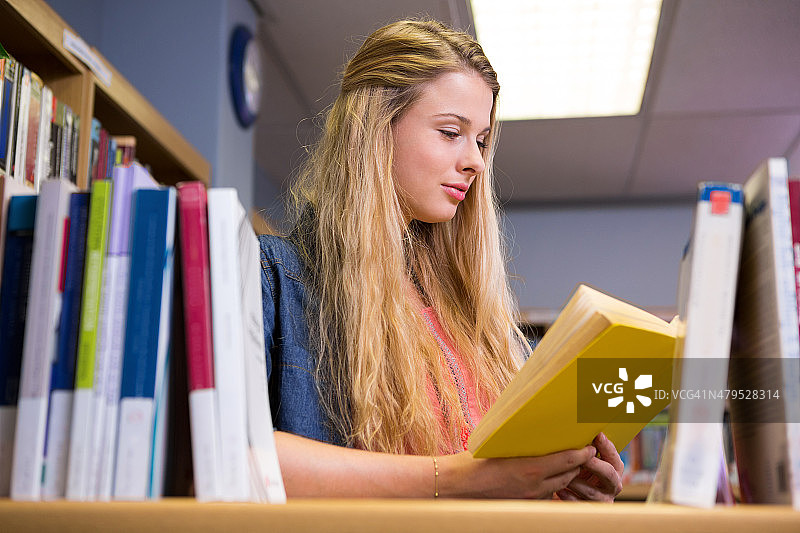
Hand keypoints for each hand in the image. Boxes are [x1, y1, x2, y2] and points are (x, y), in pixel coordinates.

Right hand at [442, 445, 596, 498]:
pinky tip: (545, 477)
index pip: (568, 461)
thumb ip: (524, 444)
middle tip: (583, 452)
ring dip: (565, 476)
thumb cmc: (473, 461)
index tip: (590, 446)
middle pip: (567, 475)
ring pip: (557, 487)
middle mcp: (534, 486)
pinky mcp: (522, 505)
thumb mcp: (501, 445)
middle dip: (577, 465)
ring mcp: (529, 498)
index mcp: (530, 468)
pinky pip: (544, 495)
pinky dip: (549, 486)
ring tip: (568, 464)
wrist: (456, 486)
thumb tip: (539, 432)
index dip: (583, 454)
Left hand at [556, 433, 622, 501]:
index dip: (606, 446)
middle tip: (582, 457)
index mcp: (615, 469)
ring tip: (564, 472)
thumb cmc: (580, 470)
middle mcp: (613, 485)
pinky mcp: (590, 511)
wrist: (574, 495)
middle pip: (608, 474)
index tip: (597, 435)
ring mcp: (603, 500)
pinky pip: (580, 505)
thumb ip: (586, 448)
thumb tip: (577, 428)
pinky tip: (559, 490)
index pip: (614, 457)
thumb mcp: (586, 459)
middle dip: (594, 464)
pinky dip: (569, 497)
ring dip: (577, 481)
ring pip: (591, 492)